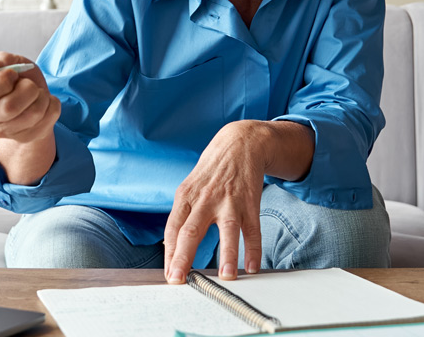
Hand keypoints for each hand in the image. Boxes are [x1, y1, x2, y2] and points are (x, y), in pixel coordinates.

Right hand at [0, 52, 59, 184]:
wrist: (32, 97)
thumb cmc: (16, 78)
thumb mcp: (7, 62)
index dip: (0, 81)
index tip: (11, 74)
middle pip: (9, 107)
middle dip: (28, 88)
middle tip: (27, 84)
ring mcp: (2, 132)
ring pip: (33, 113)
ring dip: (42, 96)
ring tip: (36, 92)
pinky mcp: (24, 138)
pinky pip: (49, 117)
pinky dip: (52, 104)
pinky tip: (44, 103)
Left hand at [163, 120, 269, 283]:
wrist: (239, 144)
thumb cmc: (210, 172)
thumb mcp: (189, 188)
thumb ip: (182, 216)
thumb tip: (171, 248)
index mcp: (185, 197)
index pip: (172, 229)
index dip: (169, 253)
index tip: (170, 275)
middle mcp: (205, 199)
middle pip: (191, 230)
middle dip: (183, 257)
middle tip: (179, 279)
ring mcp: (229, 201)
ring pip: (227, 230)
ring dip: (228, 255)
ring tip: (227, 276)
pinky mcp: (249, 203)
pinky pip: (252, 229)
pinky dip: (253, 249)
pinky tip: (252, 266)